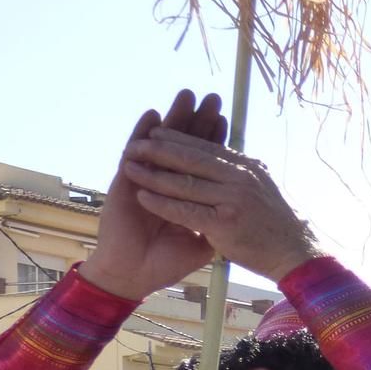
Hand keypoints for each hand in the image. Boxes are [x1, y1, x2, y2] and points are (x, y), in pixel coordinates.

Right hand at [81, 91, 229, 300]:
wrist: (135, 275)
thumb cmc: (167, 261)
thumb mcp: (205, 241)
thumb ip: (220, 223)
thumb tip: (246, 213)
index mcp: (186, 193)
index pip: (204, 160)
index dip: (215, 141)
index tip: (229, 120)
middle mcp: (166, 181)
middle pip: (185, 144)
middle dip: (200, 120)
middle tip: (213, 97)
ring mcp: (145, 178)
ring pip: (162, 142)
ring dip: (175, 118)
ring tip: (188, 94)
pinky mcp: (125, 181)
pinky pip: (133, 151)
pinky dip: (142, 132)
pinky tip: (153, 114)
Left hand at [119, 126, 318, 281]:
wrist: (296, 254)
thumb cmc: (277, 226)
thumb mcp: (262, 189)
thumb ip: (240, 175)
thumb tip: (223, 159)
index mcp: (247, 167)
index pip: (207, 147)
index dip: (178, 138)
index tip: (155, 132)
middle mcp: (240, 178)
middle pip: (192, 158)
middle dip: (160, 150)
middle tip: (136, 144)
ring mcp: (232, 199)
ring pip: (184, 182)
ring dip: (153, 174)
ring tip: (130, 167)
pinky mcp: (224, 223)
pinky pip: (185, 210)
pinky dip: (162, 203)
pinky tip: (143, 197)